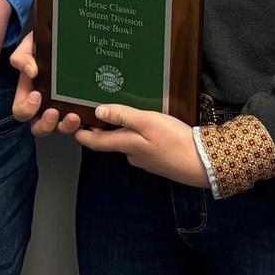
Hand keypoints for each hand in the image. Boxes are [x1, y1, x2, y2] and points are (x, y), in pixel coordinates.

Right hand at [7, 34, 81, 135]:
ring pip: (61, 128)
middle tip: (53, 113)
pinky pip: (83, 123)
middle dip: (46, 124)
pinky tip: (91, 116)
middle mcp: (44, 106)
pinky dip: (86, 124)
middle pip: (39, 128)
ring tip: (74, 116)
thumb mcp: (29, 46)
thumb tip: (31, 71)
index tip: (36, 95)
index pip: (22, 112)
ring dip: (66, 126)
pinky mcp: (80, 108)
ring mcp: (63, 108)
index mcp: (29, 95)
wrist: (65, 38)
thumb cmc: (43, 46)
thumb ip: (23, 57)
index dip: (27, 109)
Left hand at [74, 105, 207, 186]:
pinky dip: (137, 135)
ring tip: (120, 112)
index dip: (81, 134)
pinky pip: (141, 145)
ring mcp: (146, 159)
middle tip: (94, 111)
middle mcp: (132, 155)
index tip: (71, 125)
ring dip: (121, 131)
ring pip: (127, 143)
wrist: (203, 163)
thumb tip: (99, 112)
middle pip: (110, 142)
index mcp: (126, 145)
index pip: (95, 142)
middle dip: (101, 129)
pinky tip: (145, 125)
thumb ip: (123, 117)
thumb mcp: (147, 122)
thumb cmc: (175, 141)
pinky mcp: (158, 159)